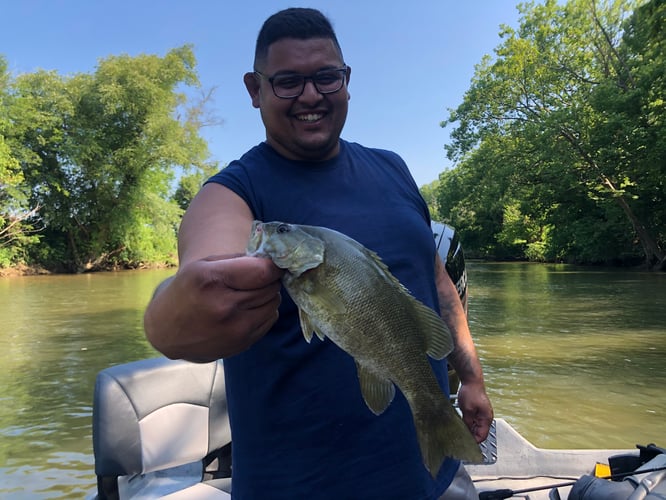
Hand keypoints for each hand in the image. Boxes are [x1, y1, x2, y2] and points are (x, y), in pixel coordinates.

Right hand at [145, 255, 283, 360]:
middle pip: (270, 287)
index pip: (264, 271)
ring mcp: (235, 329)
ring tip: (248, 294)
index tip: (270, 264)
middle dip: (268, 279)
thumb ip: (237, 260)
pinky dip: (264, 311)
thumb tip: (271, 260)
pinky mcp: (242, 343)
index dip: (272, 266)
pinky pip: (270, 319)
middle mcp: (225, 307)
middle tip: (255, 279)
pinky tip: (246, 310)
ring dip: (267, 296)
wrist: (167, 331)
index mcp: (212, 281)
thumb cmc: (187, 291)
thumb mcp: (203, 266)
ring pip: (273, 303)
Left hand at [457, 381, 493, 442]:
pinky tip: (461, 423)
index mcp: (486, 418)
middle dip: (471, 435)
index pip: (482, 436)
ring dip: (469, 429)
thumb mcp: (467, 410)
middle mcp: (486, 418)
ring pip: (476, 427)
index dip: (474, 441)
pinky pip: (474, 421)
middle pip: (479, 432)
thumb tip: (466, 432)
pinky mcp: (478, 411)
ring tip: (460, 430)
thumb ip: (467, 422)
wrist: (472, 381)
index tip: (465, 443)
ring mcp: (483, 414)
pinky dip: (469, 423)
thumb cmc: (471, 393)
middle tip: (460, 437)